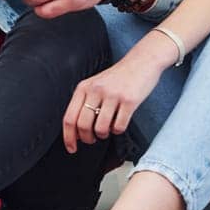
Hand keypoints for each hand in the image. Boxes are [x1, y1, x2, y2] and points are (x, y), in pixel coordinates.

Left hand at [61, 34, 174, 151]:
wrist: (142, 61)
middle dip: (87, 138)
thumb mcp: (95, 85)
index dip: (68, 137)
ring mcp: (112, 95)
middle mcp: (96, 90)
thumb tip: (75, 132)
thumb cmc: (118, 77)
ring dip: (103, 135)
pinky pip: (119, 126)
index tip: (71, 148)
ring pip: (101, 129)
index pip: (69, 118)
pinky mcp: (129, 101)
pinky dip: (117, 130)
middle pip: (83, 126)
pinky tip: (119, 123)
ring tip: (107, 129)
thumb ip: (84, 103)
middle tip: (92, 139)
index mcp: (84, 87)